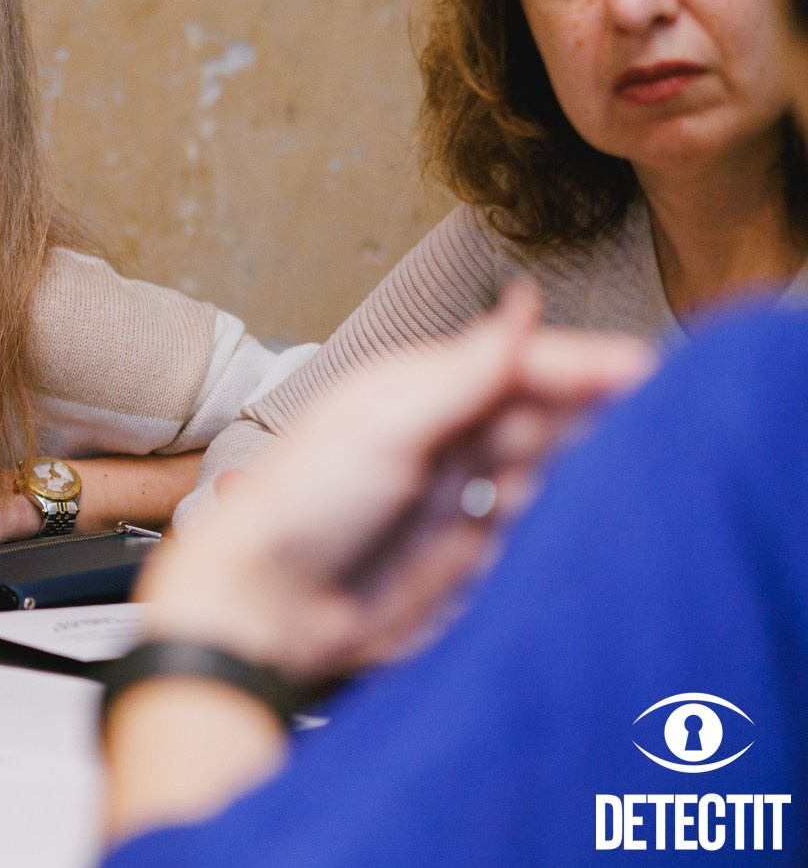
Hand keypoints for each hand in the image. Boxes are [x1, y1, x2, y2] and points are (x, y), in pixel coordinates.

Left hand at [137, 282, 654, 684]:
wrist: (266, 608)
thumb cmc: (299, 505)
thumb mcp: (383, 424)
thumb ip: (464, 372)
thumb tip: (524, 303)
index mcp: (421, 389)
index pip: (523, 366)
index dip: (584, 367)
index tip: (646, 373)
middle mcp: (447, 438)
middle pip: (547, 416)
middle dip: (586, 420)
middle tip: (632, 430)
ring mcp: (461, 498)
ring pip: (550, 473)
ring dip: (574, 475)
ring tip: (590, 481)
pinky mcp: (469, 558)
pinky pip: (535, 532)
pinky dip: (556, 528)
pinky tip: (568, 528)